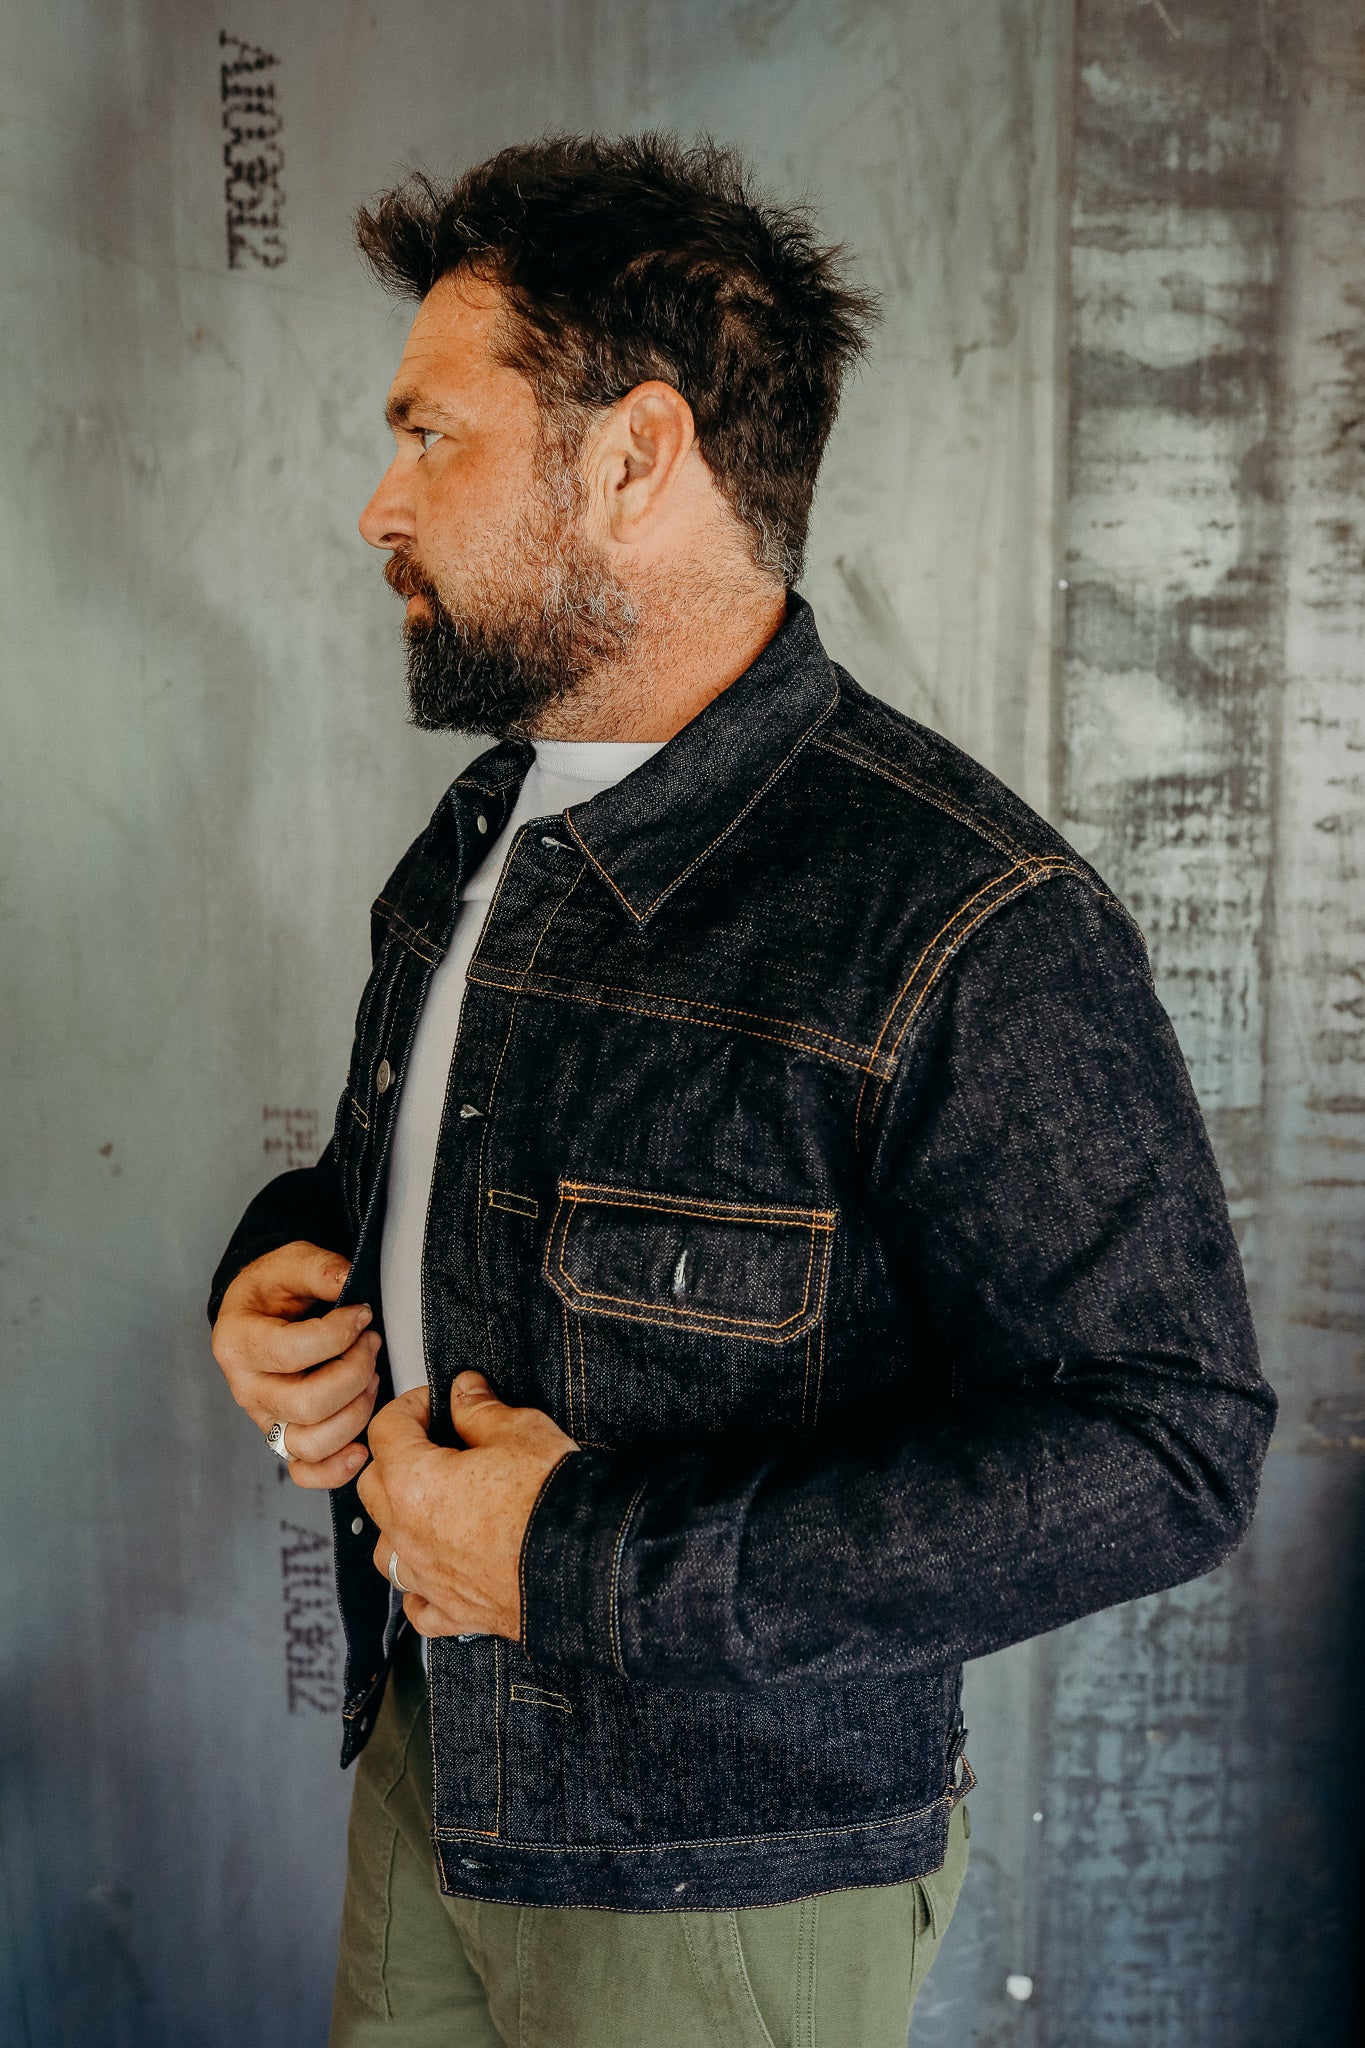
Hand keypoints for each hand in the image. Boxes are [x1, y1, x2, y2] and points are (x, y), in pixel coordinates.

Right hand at [211, 1240, 381, 1489]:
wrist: (262, 1311)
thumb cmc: (276, 1289)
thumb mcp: (290, 1261)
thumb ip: (318, 1268)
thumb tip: (347, 1280)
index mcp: (238, 1342)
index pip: (291, 1350)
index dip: (338, 1334)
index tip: (362, 1313)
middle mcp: (246, 1388)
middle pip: (307, 1404)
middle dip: (354, 1372)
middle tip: (371, 1343)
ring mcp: (264, 1419)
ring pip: (311, 1443)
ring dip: (356, 1412)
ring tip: (371, 1377)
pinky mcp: (283, 1439)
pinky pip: (305, 1471)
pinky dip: (336, 1469)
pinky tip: (362, 1447)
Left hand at [357, 1372, 576, 1638]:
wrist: (589, 1564)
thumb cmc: (552, 1500)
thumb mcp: (520, 1430)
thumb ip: (480, 1408)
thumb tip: (464, 1392)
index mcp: (414, 1483)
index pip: (386, 1430)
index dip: (411, 1406)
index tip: (436, 1401)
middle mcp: (408, 1535)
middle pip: (373, 1486)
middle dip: (397, 1457)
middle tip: (435, 1443)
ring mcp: (427, 1578)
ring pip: (385, 1547)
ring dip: (400, 1522)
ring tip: (433, 1507)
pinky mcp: (453, 1612)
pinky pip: (418, 1602)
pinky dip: (421, 1585)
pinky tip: (439, 1568)